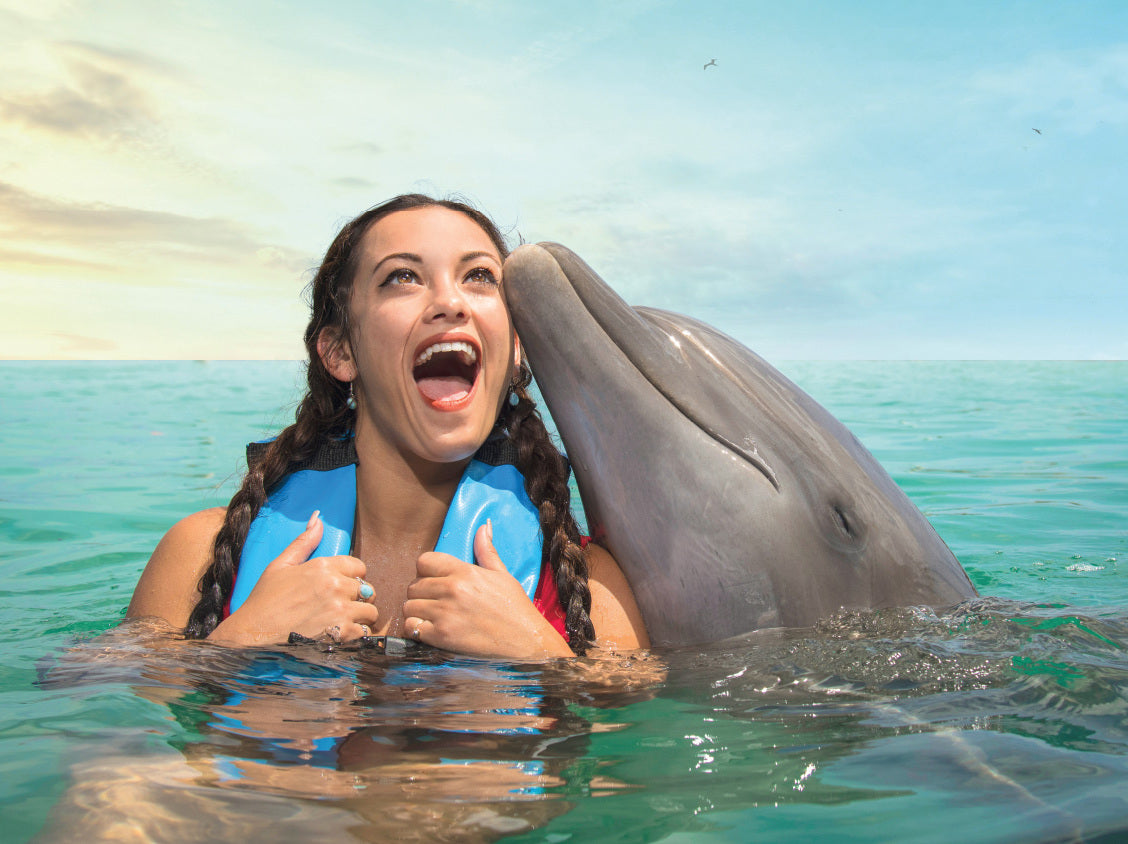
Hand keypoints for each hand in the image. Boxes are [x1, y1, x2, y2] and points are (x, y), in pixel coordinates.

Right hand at [209, 512, 378, 645]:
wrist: (252, 637)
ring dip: (359, 618)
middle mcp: (336, 587)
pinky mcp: (343, 635)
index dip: (352, 577)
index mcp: (324, 567)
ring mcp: (341, 611)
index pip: (359, 567)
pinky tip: (339, 635)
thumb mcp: (280, 566)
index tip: (341, 587)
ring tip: (341, 622)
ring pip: (370, 612)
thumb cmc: (264, 602)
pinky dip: (356, 636)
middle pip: (367, 589)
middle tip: (339, 607)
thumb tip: (318, 519)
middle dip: (357, 598)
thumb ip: (304, 543)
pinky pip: (364, 632)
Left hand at [403, 521, 572, 657]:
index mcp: (464, 571)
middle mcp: (452, 589)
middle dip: (421, 593)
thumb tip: (483, 526)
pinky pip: (411, 627)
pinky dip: (416, 629)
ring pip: (408, 606)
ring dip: (417, 611)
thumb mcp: (503, 575)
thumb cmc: (516, 608)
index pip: (424, 561)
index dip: (425, 570)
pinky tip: (430, 630)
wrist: (526, 641)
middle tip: (435, 601)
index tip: (434, 580)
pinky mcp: (441, 636)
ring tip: (431, 616)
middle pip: (413, 585)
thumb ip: (486, 550)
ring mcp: (445, 613)